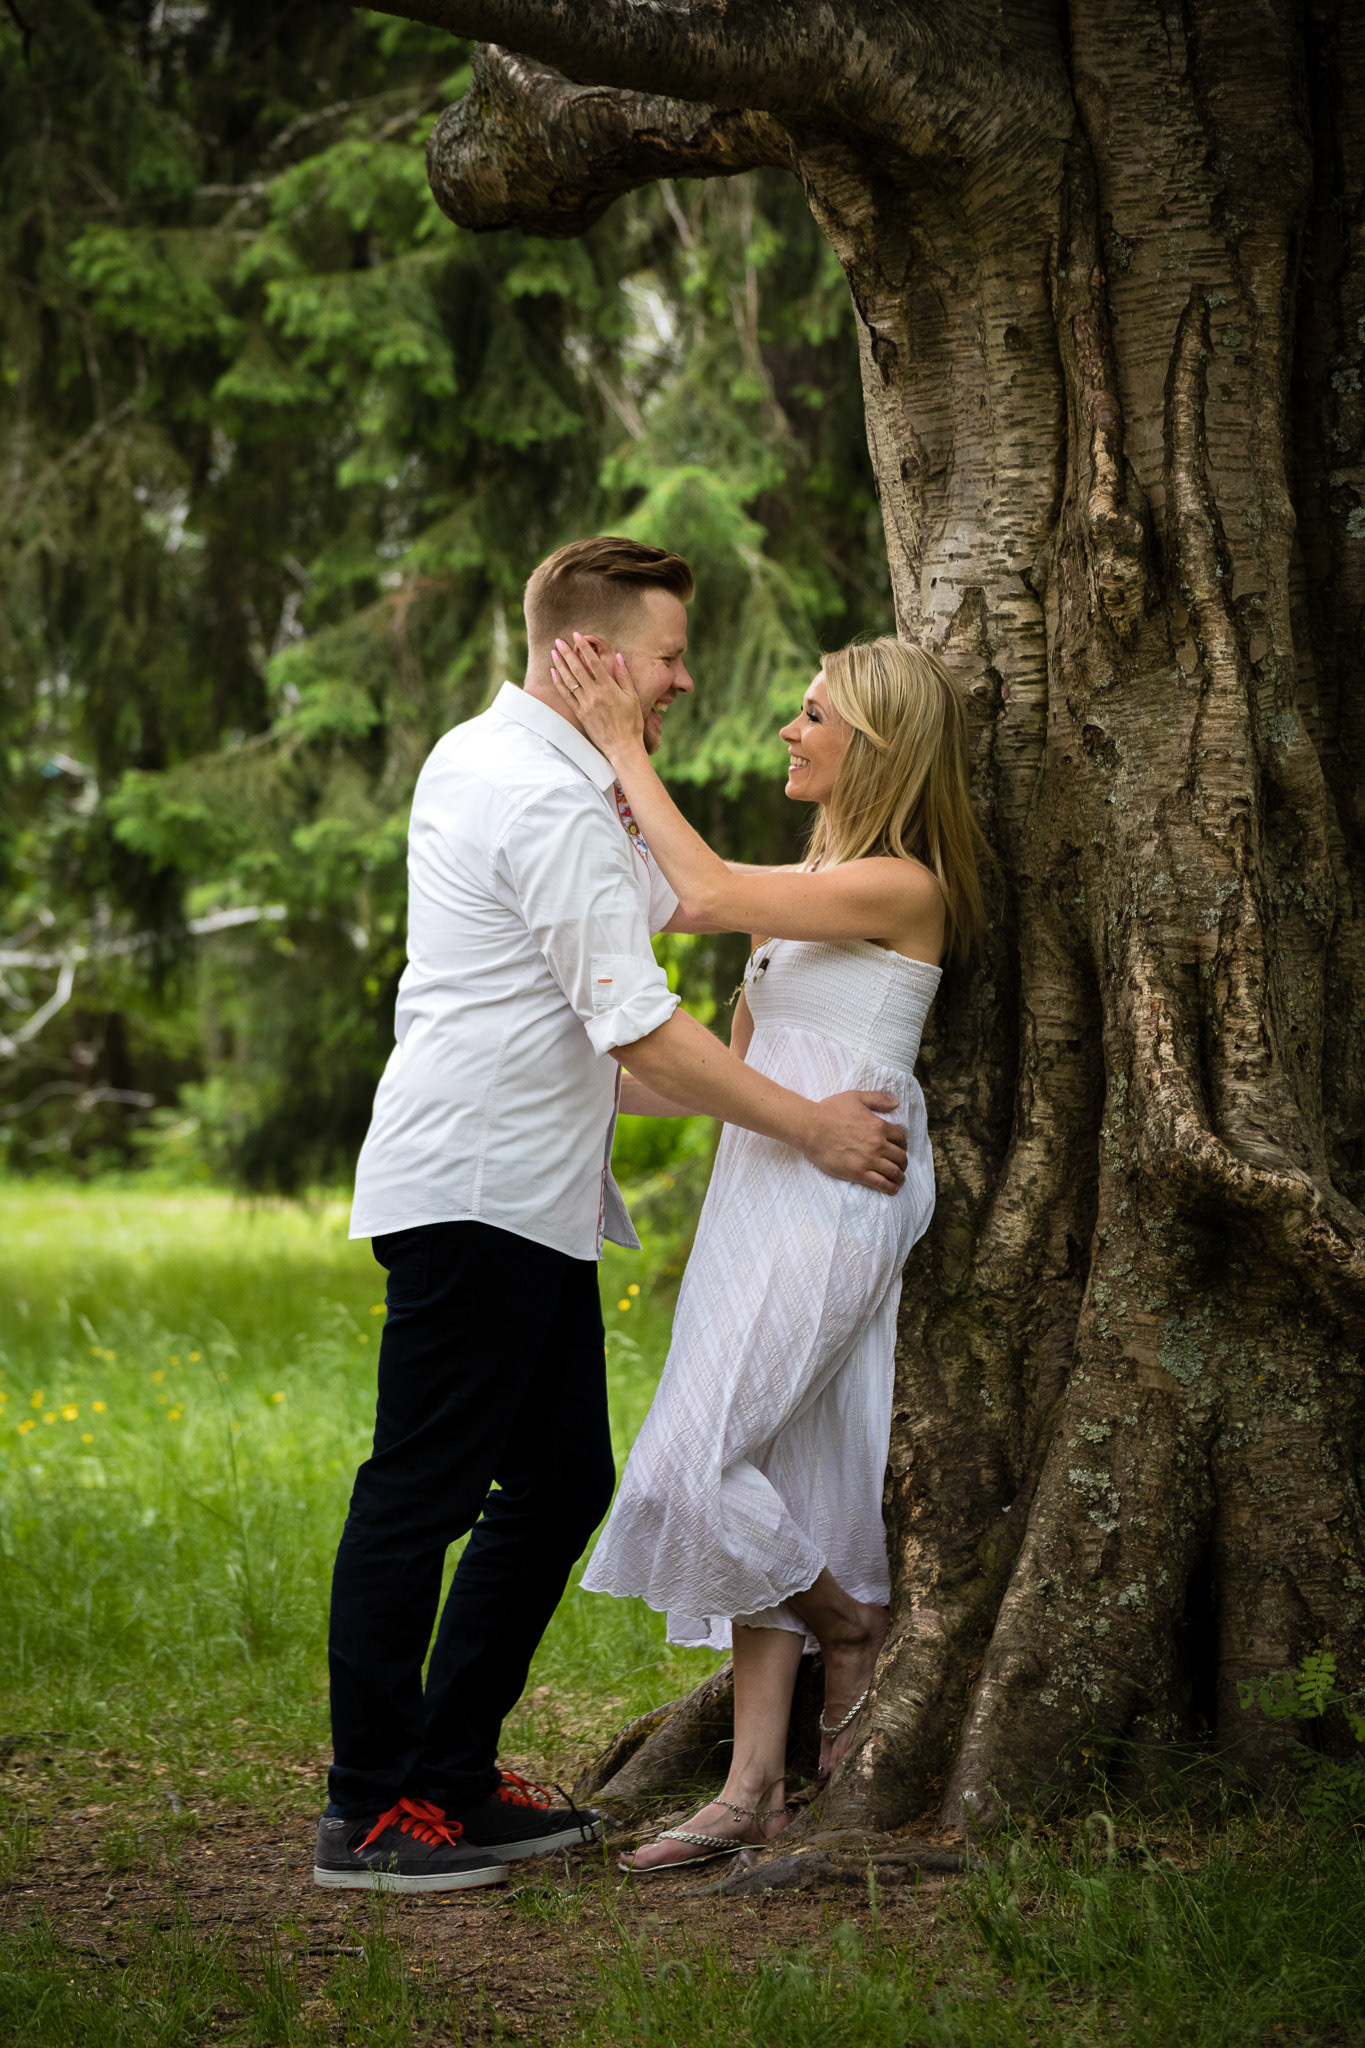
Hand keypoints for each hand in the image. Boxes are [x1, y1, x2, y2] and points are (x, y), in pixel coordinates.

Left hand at [549, 634, 644, 759]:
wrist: (622, 747)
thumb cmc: (631, 722)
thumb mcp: (633, 698)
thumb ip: (624, 676)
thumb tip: (618, 657)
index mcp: (609, 688)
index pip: (593, 662)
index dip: (584, 647)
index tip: (577, 636)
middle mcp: (595, 694)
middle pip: (577, 668)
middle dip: (567, 653)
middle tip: (559, 640)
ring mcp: (585, 704)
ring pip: (569, 680)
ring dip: (560, 665)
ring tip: (553, 652)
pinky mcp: (580, 714)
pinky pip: (566, 696)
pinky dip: (559, 683)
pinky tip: (553, 672)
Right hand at [801, 1092, 907, 1192]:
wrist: (810, 1127)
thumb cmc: (829, 1111)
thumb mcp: (855, 1097)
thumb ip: (877, 1099)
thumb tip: (895, 1103)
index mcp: (879, 1125)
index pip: (901, 1138)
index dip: (903, 1144)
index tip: (900, 1148)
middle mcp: (878, 1144)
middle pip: (900, 1156)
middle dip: (903, 1162)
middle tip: (900, 1165)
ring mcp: (869, 1159)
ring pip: (894, 1172)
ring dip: (899, 1177)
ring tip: (899, 1180)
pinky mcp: (858, 1173)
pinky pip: (881, 1183)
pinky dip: (890, 1188)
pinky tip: (893, 1189)